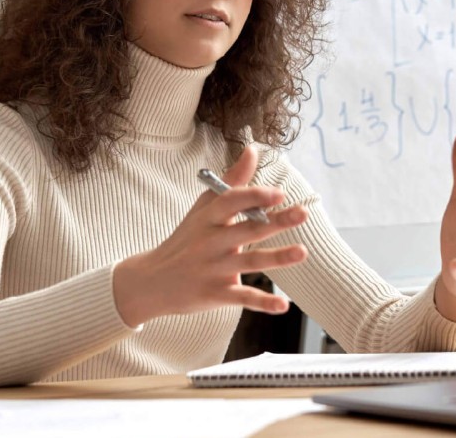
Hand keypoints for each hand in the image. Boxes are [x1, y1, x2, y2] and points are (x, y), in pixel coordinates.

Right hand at [112, 146, 308, 326]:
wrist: (152, 281)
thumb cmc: (186, 238)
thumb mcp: (204, 208)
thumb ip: (231, 181)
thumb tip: (253, 149)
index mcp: (208, 218)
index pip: (230, 202)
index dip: (254, 196)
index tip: (279, 193)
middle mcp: (211, 242)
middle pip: (247, 230)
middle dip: (276, 222)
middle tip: (303, 213)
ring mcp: (213, 269)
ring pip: (249, 263)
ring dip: (277, 258)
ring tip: (303, 252)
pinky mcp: (215, 294)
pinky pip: (242, 298)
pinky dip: (263, 303)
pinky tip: (283, 306)